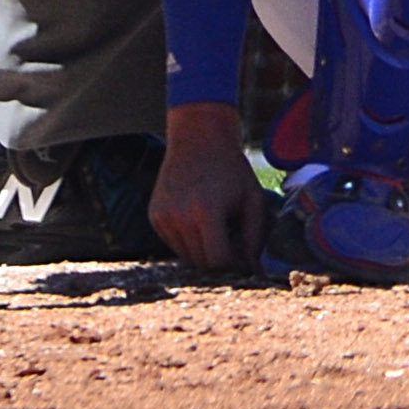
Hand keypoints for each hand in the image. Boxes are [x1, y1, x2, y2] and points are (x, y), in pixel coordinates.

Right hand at [153, 103, 269, 272]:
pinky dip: (189, 240)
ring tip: (219, 227)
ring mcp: (162, 218)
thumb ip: (255, 235)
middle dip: (220, 260)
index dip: (234, 265)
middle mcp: (179, 218)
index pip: (217, 260)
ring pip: (186, 256)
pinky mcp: (154, 217)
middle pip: (200, 262)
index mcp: (206, 212)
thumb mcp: (252, 197)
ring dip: (203, 251)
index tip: (245, 258)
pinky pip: (174, 243)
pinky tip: (200, 218)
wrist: (199, 139)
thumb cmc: (232, 170)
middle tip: (235, 243)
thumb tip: (253, 268)